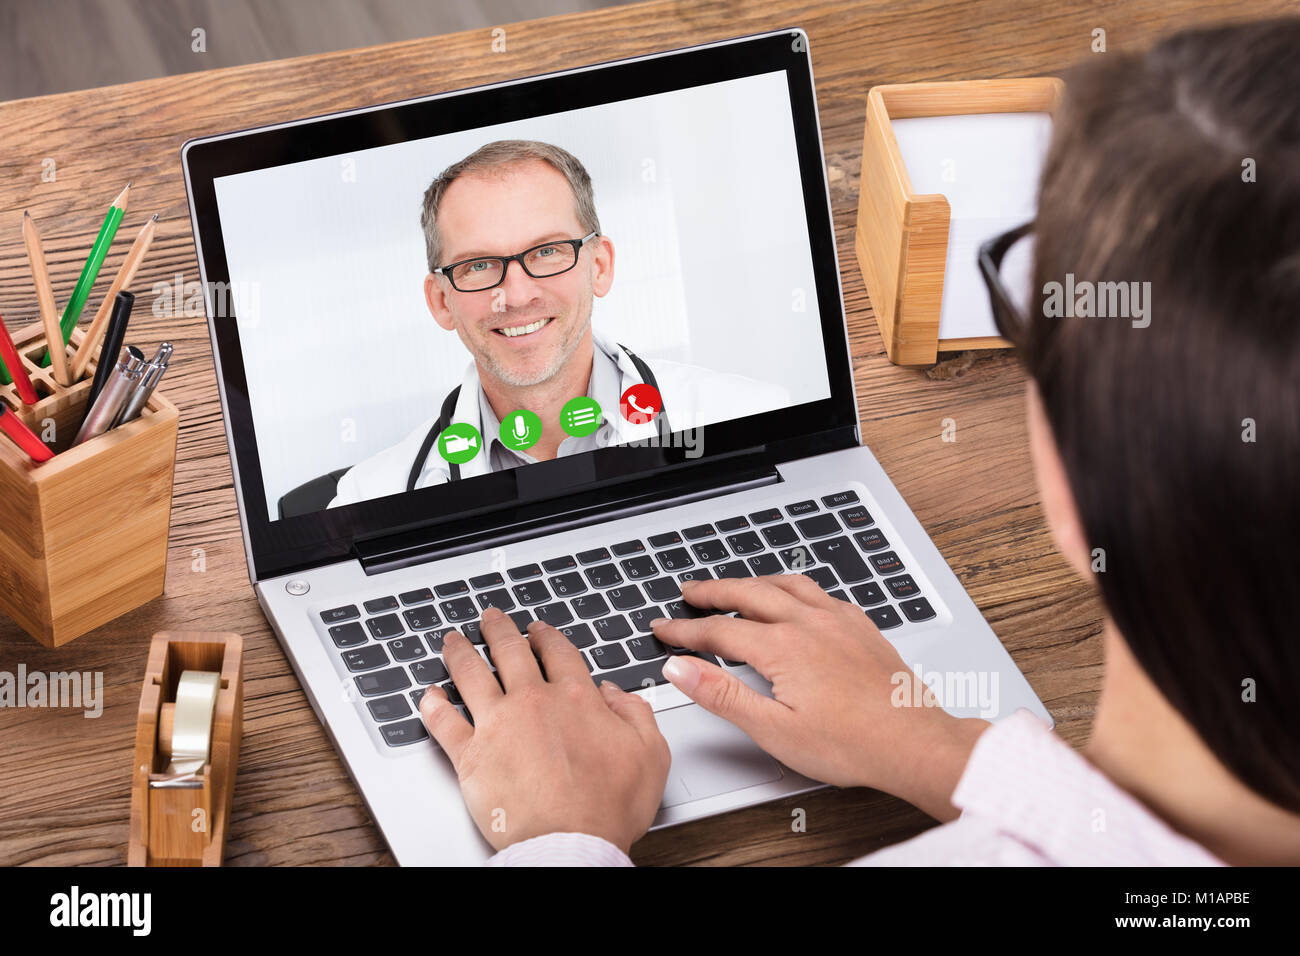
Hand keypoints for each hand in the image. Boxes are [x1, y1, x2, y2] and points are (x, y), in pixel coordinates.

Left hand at [418, 607, 670, 853]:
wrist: (571, 844)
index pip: (556, 652)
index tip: (538, 630)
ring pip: (470, 675)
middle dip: (498, 630)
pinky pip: (444, 722)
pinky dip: (432, 705)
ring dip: (460, 652)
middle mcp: (532, 702)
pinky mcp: (471, 756)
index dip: (546, 636)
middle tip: (490, 619)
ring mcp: (498, 725)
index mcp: (575, 697)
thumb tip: (616, 694)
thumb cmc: (608, 807)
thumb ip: (636, 713)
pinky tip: (428, 695)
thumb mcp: (650, 753)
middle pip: (509, 652)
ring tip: (453, 641)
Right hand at [651, 575, 990, 820]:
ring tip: (735, 586)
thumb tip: (681, 669)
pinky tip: (795, 597)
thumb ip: (722, 694)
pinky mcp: (861, 626)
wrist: (913, 742)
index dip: (685, 630)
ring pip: (786, 584)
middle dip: (713, 592)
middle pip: (748, 594)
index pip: (718, 631)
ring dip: (753, 582)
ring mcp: (839, 620)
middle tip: (689, 592)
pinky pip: (819, 592)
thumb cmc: (852, 744)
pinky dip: (794, 588)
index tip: (663, 628)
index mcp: (783, 647)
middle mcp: (810, 623)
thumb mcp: (773, 729)